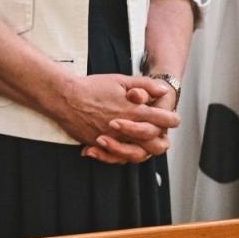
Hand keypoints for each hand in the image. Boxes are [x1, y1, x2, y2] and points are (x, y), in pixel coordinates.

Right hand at [56, 75, 177, 163]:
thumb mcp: (120, 80)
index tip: (173, 119)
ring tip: (143, 144)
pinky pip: (115, 158)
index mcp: (134, 110)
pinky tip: (122, 150)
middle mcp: (126, 128)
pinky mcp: (99, 145)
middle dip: (162, 139)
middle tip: (161, 135)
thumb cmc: (91, 87)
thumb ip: (144, 84)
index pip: (162, 120)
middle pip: (155, 143)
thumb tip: (162, 89)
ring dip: (142, 150)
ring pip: (136, 154)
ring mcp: (113, 139)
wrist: (66, 97)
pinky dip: (121, 155)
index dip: (171, 120)